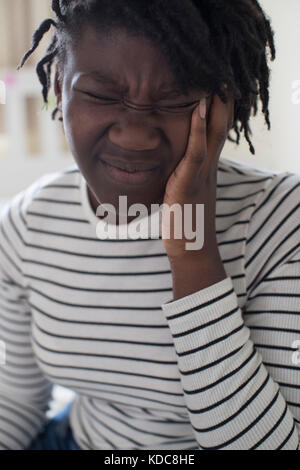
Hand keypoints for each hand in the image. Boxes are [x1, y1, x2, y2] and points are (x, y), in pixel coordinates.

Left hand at [162, 86, 233, 261]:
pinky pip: (196, 153)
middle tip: (222, 70)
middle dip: (223, 98)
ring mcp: (201, 175)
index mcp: (206, 167)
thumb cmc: (185, 222)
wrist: (190, 250)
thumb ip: (181, 173)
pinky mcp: (189, 185)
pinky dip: (198, 130)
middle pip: (221, 125)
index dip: (219, 106)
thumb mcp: (183, 191)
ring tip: (216, 77)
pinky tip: (198, 109)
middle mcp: (209, 167)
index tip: (216, 82)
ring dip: (216, 105)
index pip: (216, 130)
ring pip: (214, 134)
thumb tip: (170, 161)